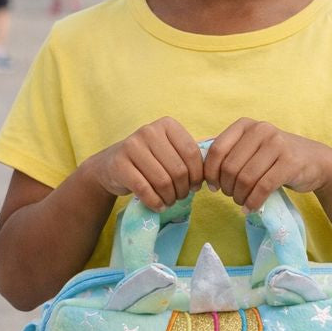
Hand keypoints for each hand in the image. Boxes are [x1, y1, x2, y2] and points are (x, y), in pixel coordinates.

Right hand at [85, 118, 203, 210]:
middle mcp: (149, 130)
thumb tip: (221, 162)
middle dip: (183, 190)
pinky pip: (144, 189)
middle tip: (180, 197)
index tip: (195, 187)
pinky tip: (158, 205)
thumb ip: (190, 154)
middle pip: (178, 169)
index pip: (192, 153)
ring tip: (169, 201)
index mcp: (167, 125)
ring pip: (163, 181)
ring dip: (170, 198)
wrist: (110, 165)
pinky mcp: (119, 164)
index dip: (198, 175)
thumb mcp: (169, 150)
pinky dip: (155, 202)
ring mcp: (132, 146)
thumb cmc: (148, 160)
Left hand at [203, 119, 331, 211]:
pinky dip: (253, 202)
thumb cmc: (275, 157)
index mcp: (245, 125)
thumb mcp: (251, 147)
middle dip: (227, 188)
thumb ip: (227, 151)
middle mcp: (261, 130)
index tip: (213, 187)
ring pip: (245, 178)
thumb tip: (193, 161)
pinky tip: (251, 208)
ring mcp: (277, 144)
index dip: (211, 173)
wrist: (315, 161)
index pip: (217, 150)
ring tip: (242, 202)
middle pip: (230, 167)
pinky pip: (263, 187)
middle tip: (232, 196)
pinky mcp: (290, 162)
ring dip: (240, 197)